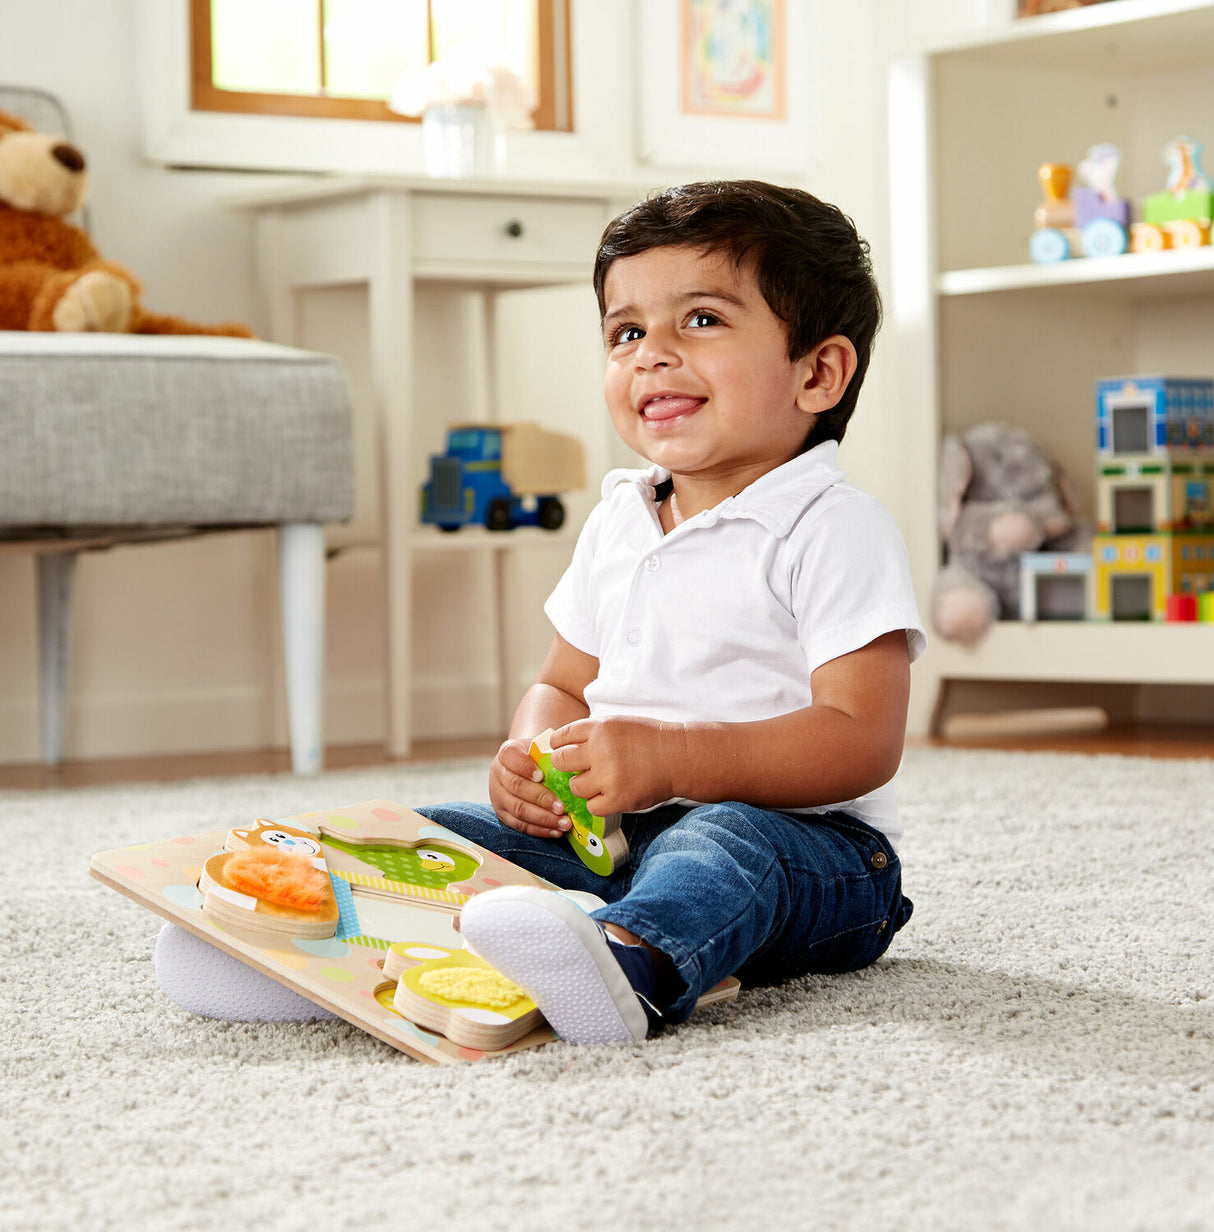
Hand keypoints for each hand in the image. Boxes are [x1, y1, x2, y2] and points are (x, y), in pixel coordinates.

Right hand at [488, 737, 571, 838]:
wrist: (526, 766)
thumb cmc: (540, 755)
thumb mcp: (543, 746)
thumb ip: (552, 751)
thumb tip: (572, 761)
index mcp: (507, 753)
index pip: (510, 756)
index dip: (524, 767)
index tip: (542, 775)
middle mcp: (498, 774)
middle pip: (516, 787)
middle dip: (541, 799)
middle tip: (562, 807)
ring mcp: (498, 796)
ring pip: (518, 809)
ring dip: (543, 818)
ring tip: (564, 823)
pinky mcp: (503, 814)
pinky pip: (520, 825)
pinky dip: (539, 830)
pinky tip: (556, 831)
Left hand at [547, 717, 679, 816]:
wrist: (678, 757)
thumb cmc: (648, 740)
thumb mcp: (617, 724)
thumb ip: (591, 733)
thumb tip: (560, 747)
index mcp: (600, 727)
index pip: (561, 737)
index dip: (559, 745)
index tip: (564, 750)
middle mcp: (601, 750)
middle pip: (561, 761)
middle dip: (565, 765)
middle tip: (578, 768)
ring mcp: (609, 776)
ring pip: (575, 786)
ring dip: (584, 785)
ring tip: (601, 781)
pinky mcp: (618, 799)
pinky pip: (591, 806)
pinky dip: (598, 802)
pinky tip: (610, 794)